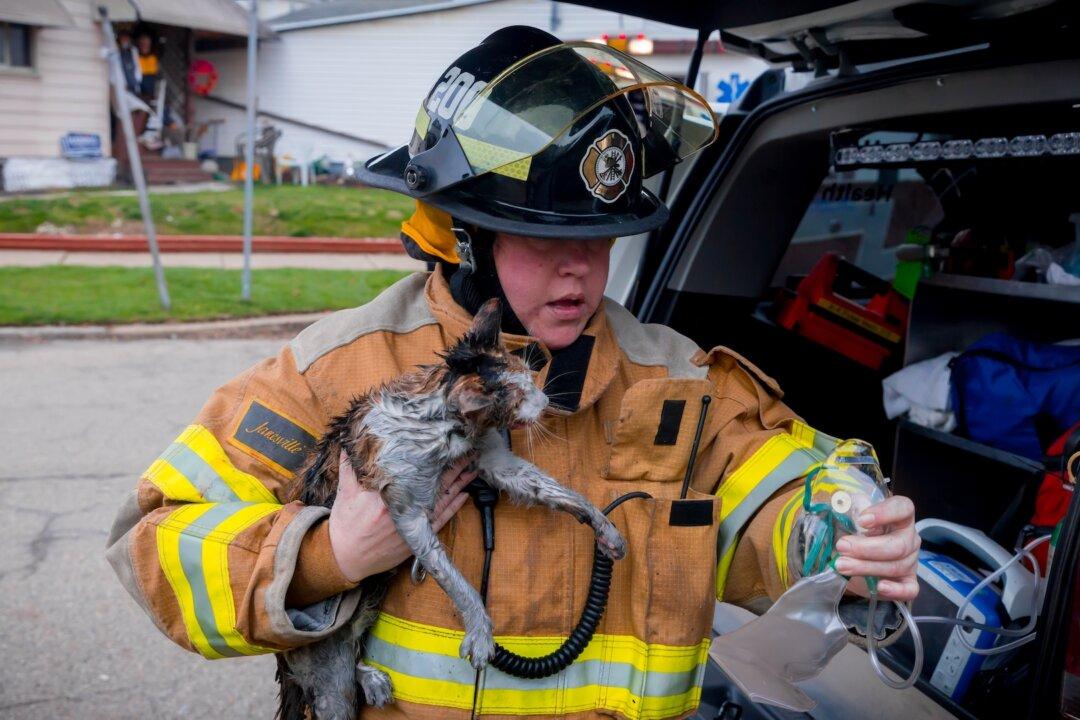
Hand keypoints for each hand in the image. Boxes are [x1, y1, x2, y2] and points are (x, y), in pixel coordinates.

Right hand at [328, 451, 474, 582]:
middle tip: (467, 453)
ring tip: (472, 470)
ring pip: (441, 500)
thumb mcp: (345, 492)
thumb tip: (350, 444)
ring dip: (458, 485)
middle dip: (452, 468)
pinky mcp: (416, 538)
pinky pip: (440, 520)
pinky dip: (454, 507)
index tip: (444, 444)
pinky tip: (464, 495)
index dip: (432, 458)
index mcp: (385, 495)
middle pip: (433, 484)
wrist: (344, 557)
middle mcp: (402, 509)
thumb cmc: (345, 524)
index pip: (413, 471)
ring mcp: (412, 525)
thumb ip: (349, 467)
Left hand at [833, 495, 919, 601]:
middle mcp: (909, 538)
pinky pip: (909, 589)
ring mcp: (911, 561)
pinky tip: (879, 587)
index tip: (861, 520)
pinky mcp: (908, 582)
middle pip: (898, 544)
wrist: (859, 560)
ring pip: (896, 566)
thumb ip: (848, 515)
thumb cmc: (857, 534)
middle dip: (867, 547)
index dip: (885, 513)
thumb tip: (835, 508)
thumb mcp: (852, 521)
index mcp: (899, 518)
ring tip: (841, 565)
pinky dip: (896, 590)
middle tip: (842, 546)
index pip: (903, 508)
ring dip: (866, 567)